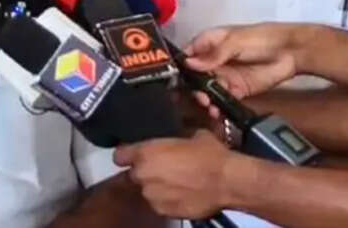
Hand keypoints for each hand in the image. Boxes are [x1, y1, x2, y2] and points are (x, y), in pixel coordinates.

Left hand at [114, 130, 234, 218]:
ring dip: (157, 188)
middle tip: (164, 171)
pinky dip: (168, 201)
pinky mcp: (163, 211)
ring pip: (148, 191)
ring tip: (176, 184)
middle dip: (145, 173)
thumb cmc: (210, 154)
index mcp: (144, 153)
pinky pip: (160, 204)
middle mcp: (142, 175)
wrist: (228, 181)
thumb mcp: (191, 136)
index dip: (127, 155)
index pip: (119, 156)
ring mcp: (151, 196)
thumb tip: (176, 142)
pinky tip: (183, 195)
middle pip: (134, 175)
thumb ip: (173, 140)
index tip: (134, 156)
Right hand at [184, 23, 301, 106]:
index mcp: (209, 43)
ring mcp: (224, 76)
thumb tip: (190, 64)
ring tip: (209, 106)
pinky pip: (222, 99)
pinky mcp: (237, 89)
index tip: (176, 80)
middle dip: (193, 88)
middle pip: (195, 77)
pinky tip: (217, 111)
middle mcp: (213, 61)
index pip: (188, 56)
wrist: (291, 52)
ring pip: (207, 90)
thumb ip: (214, 54)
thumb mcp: (235, 41)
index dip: (181, 68)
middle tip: (198, 97)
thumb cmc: (261, 38)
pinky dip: (218, 106)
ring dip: (205, 99)